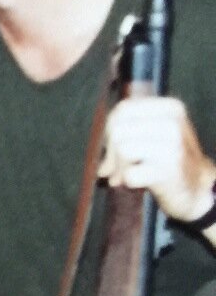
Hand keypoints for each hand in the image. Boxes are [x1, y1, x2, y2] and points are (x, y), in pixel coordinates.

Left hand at [100, 97, 215, 222]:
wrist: (197, 187)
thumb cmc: (169, 158)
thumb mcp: (154, 133)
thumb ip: (125, 129)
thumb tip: (98, 145)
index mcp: (171, 108)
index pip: (124, 109)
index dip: (110, 128)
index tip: (114, 145)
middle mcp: (173, 124)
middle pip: (119, 130)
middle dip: (111, 151)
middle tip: (114, 166)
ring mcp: (173, 146)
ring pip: (123, 149)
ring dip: (117, 167)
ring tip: (123, 175)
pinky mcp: (169, 170)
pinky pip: (130, 174)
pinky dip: (128, 180)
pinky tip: (138, 182)